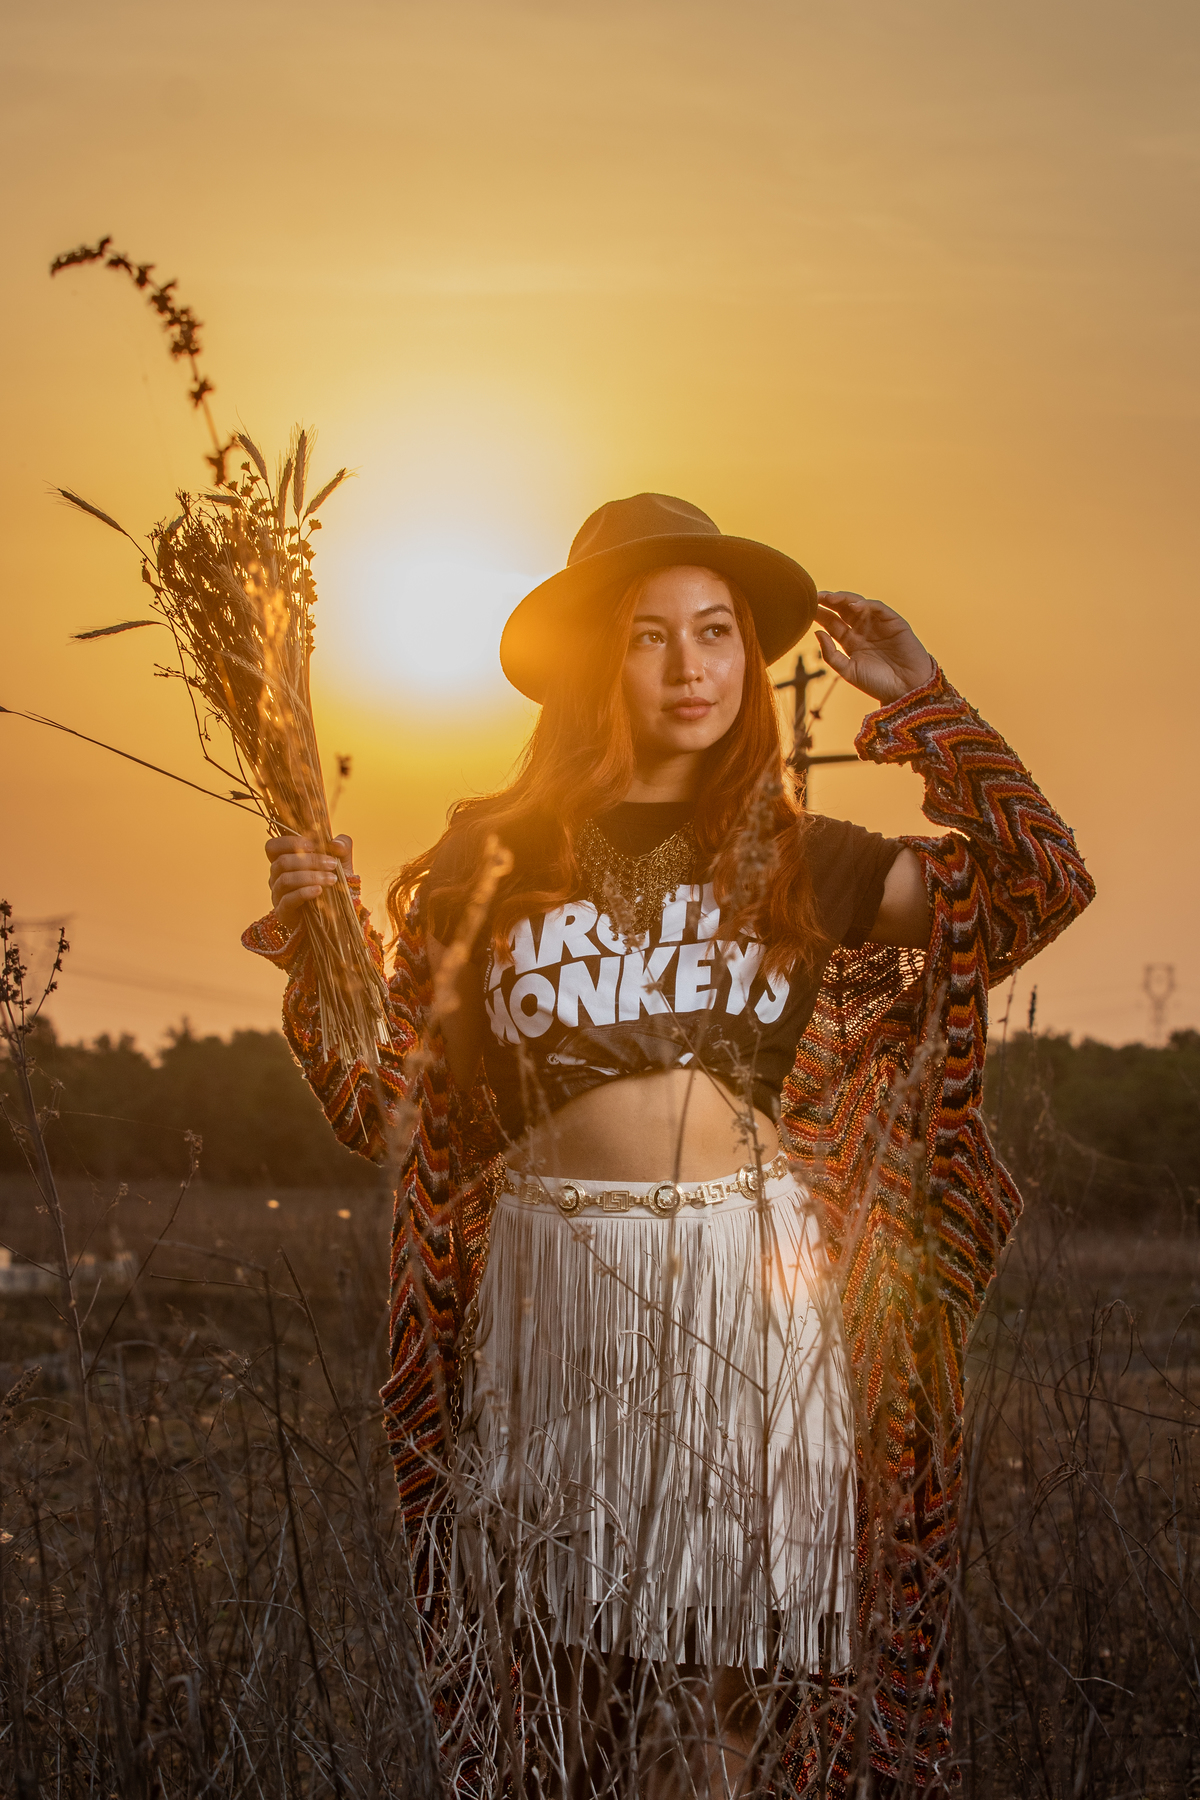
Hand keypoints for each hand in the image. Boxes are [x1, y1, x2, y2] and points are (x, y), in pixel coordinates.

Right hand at [266, 834, 354, 927]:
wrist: (335, 913)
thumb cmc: (332, 881)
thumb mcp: (342, 860)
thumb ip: (342, 845)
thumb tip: (336, 844)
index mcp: (284, 860)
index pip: (273, 847)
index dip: (288, 843)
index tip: (312, 845)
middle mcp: (276, 876)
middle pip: (282, 862)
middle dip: (310, 861)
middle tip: (332, 864)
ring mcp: (278, 895)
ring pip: (285, 880)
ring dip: (310, 877)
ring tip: (331, 879)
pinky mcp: (283, 912)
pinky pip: (288, 900)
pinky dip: (304, 893)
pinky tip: (319, 891)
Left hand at [815, 592, 935, 705]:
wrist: (906, 691)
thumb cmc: (877, 683)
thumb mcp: (847, 671)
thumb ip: (830, 654)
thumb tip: (817, 632)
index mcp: (850, 641)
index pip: (832, 622)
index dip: (820, 614)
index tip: (805, 607)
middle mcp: (863, 630)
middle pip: (842, 610)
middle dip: (829, 601)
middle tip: (816, 596)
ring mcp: (878, 624)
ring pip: (858, 605)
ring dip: (844, 599)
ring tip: (831, 598)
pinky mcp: (893, 622)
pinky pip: (878, 608)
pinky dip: (867, 605)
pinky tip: (854, 607)